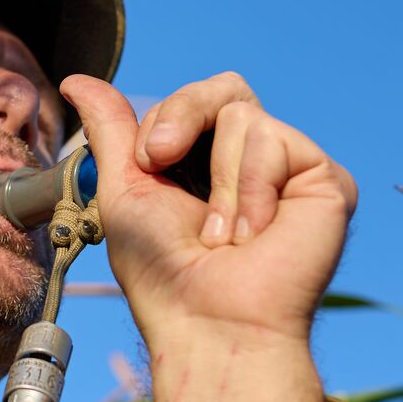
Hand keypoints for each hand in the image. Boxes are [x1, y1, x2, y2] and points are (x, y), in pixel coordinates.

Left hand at [61, 73, 354, 401]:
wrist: (206, 320)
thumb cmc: (164, 273)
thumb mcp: (125, 189)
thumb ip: (112, 130)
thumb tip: (76, 81)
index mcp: (209, 161)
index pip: (196, 99)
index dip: (167, 118)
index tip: (150, 160)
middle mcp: (254, 162)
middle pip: (227, 88)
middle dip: (184, 116)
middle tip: (163, 163)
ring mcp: (292, 170)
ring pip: (243, 115)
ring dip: (217, 183)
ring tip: (224, 235)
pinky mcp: (326, 180)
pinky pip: (275, 140)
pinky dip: (251, 189)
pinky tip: (255, 234)